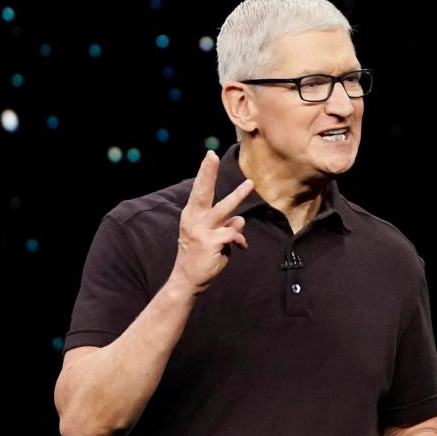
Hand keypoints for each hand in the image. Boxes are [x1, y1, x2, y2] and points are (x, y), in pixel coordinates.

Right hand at [171, 151, 254, 292]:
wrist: (187, 280)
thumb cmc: (199, 256)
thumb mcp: (209, 237)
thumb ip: (224, 225)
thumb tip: (240, 221)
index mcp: (191, 215)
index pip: (199, 190)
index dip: (205, 173)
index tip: (210, 156)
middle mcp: (194, 219)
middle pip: (203, 191)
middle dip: (208, 172)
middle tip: (212, 155)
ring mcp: (202, 230)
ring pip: (225, 209)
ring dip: (238, 195)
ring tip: (249, 183)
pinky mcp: (212, 242)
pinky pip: (235, 234)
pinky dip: (239, 240)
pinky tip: (238, 247)